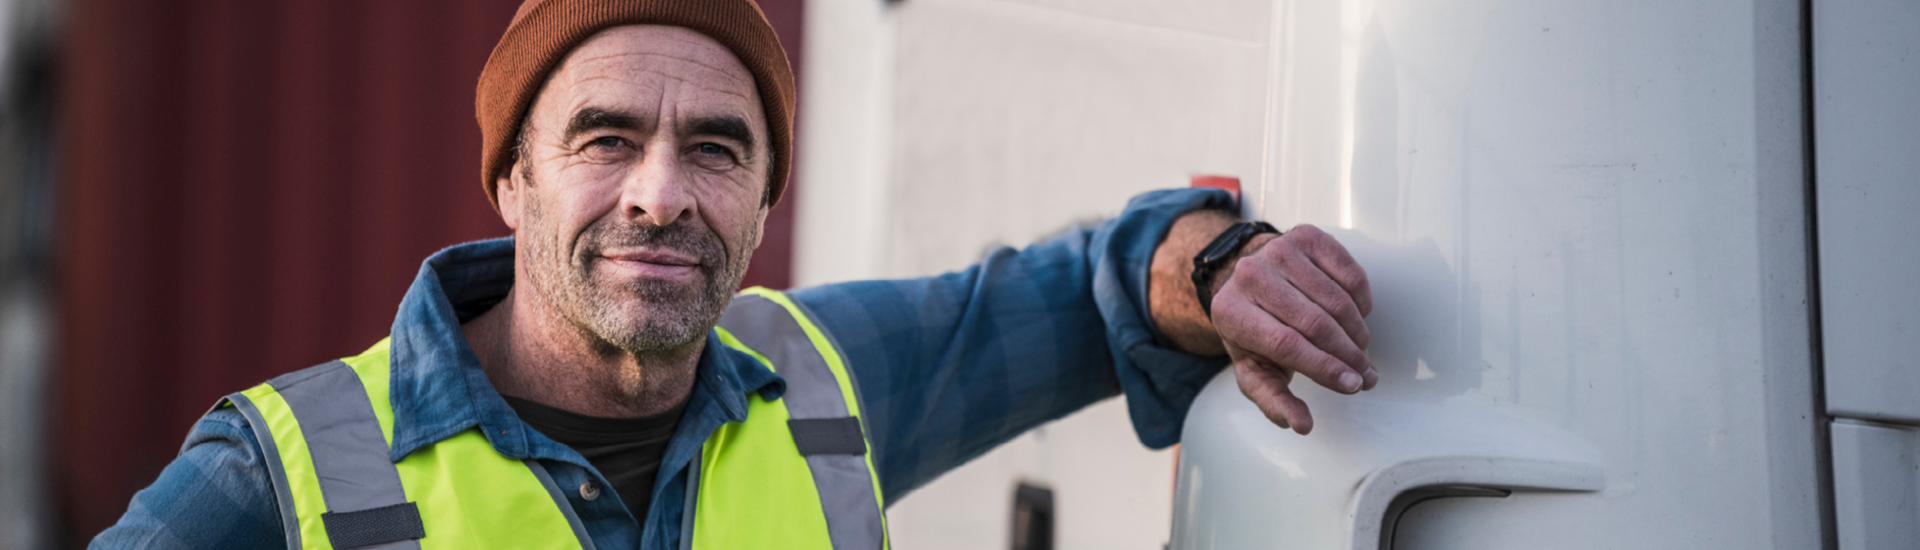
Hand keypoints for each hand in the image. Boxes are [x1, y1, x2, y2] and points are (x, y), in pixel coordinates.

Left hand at [1209, 224, 1373, 434]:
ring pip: (1335, 299)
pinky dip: (1362, 300)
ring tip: (1361, 351)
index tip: (1352, 385)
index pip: (1285, 344)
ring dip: (1358, 332)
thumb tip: (1301, 425)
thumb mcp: (1254, 370)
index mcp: (1230, 312)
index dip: (1324, 367)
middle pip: (1313, 322)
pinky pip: (1349, 272)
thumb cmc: (1255, 332)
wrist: (1251, 281)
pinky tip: (1357, 316)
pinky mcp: (1306, 236)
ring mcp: (1278, 250)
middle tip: (1366, 375)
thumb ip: (1274, 400)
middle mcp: (1250, 275)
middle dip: (1348, 355)